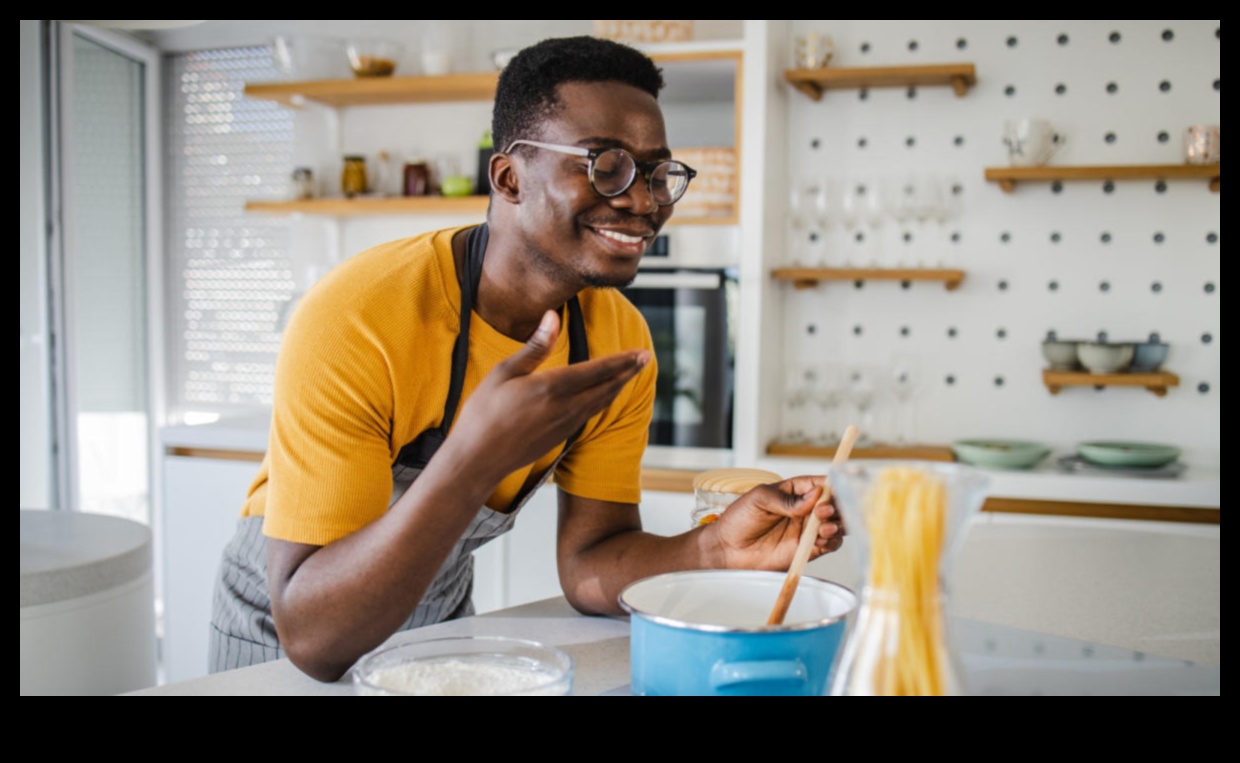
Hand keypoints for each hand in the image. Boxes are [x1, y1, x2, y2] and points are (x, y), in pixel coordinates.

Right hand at [448, 309, 651, 480]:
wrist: (477, 461)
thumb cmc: (483, 413)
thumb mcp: (504, 373)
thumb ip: (534, 347)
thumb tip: (552, 317)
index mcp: (552, 388)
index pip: (597, 370)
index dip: (622, 361)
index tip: (642, 353)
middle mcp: (565, 408)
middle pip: (607, 388)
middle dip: (628, 372)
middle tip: (645, 359)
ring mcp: (564, 426)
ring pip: (600, 403)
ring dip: (617, 387)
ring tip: (629, 375)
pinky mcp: (559, 438)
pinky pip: (589, 415)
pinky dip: (602, 402)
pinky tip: (602, 397)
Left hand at [707, 475, 845, 569]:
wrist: (727, 550)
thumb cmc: (739, 520)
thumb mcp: (759, 499)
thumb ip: (787, 499)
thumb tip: (814, 495)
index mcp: (795, 491)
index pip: (822, 484)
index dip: (835, 486)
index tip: (838, 490)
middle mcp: (805, 510)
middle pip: (835, 505)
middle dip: (836, 507)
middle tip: (824, 511)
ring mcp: (807, 530)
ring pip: (837, 524)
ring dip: (837, 524)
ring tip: (824, 526)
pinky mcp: (807, 550)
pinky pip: (829, 544)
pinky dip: (832, 541)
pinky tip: (822, 538)